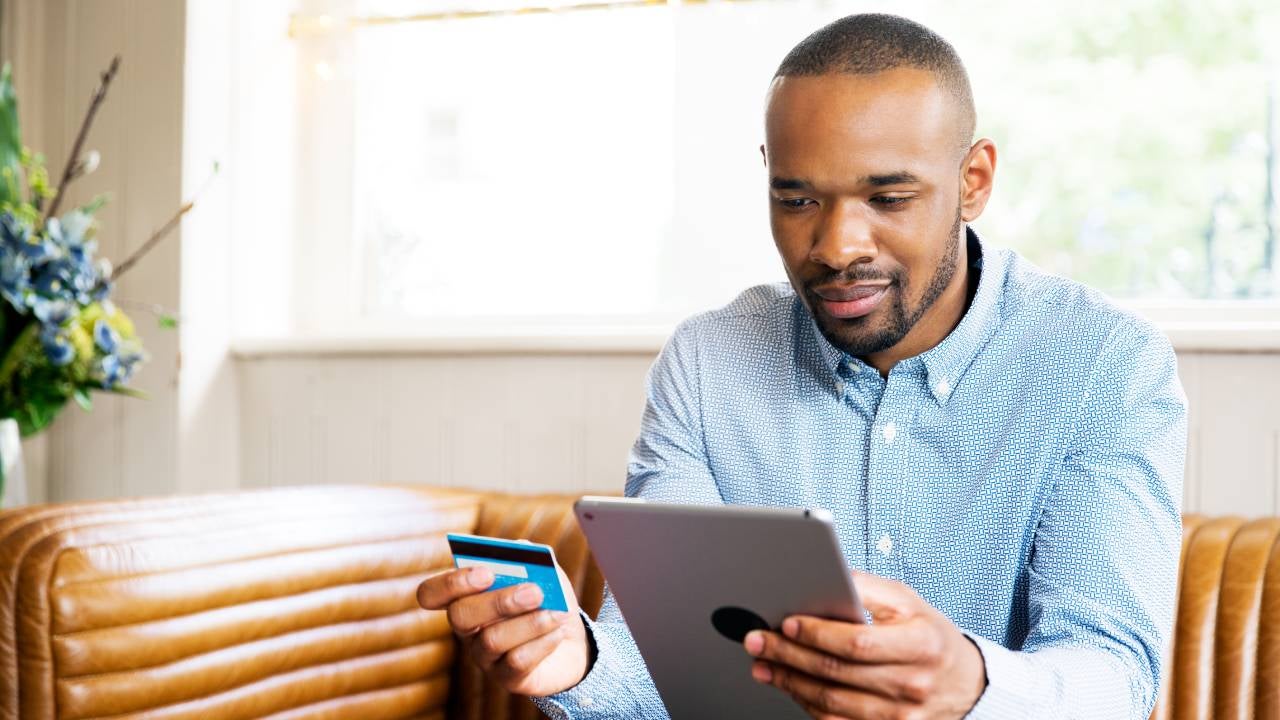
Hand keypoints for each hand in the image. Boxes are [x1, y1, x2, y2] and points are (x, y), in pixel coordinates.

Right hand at [417, 563, 590, 696]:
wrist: (571, 640)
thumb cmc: (547, 599)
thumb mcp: (541, 573)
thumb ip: (529, 557)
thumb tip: (522, 548)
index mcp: (465, 596)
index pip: (431, 593)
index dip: (451, 583)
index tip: (486, 573)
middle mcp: (466, 629)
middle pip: (460, 616)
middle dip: (499, 601)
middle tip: (535, 592)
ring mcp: (484, 656)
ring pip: (492, 640)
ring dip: (530, 623)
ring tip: (558, 613)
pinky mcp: (507, 678)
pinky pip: (516, 662)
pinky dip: (542, 643)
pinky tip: (558, 632)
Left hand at [743, 571, 986, 719]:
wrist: (964, 683)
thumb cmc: (929, 636)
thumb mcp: (908, 602)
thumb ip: (866, 588)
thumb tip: (823, 577)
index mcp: (920, 645)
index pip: (857, 643)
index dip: (817, 634)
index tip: (786, 623)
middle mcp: (911, 684)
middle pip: (837, 673)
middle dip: (789, 655)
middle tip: (758, 641)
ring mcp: (900, 716)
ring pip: (832, 702)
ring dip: (790, 682)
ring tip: (763, 665)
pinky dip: (808, 705)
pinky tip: (790, 687)